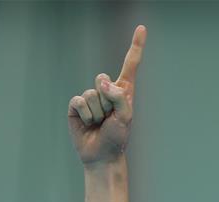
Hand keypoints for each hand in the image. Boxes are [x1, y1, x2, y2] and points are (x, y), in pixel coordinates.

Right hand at [68, 25, 145, 165]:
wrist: (101, 156)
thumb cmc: (117, 138)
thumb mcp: (126, 118)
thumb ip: (119, 97)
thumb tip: (102, 82)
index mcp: (123, 91)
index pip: (130, 64)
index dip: (135, 46)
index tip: (142, 28)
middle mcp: (106, 91)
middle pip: (102, 79)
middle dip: (106, 101)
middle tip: (108, 118)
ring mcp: (91, 97)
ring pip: (92, 93)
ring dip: (97, 113)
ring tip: (99, 124)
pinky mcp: (77, 106)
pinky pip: (79, 101)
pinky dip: (84, 114)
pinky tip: (87, 124)